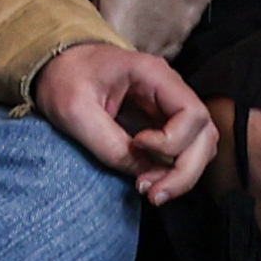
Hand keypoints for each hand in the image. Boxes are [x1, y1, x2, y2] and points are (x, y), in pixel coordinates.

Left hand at [34, 42, 218, 205]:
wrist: (56, 67)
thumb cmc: (64, 79)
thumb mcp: (76, 110)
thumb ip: (108, 142)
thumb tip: (141, 172)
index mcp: (153, 74)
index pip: (192, 112)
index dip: (171, 141)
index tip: (137, 145)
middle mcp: (169, 90)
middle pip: (204, 133)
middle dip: (184, 170)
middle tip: (153, 193)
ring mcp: (167, 107)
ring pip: (200, 145)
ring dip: (183, 174)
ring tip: (151, 191)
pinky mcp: (160, 124)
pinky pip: (183, 150)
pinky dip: (173, 172)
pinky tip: (149, 182)